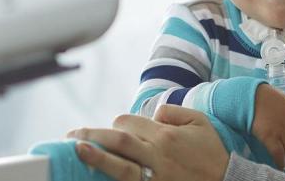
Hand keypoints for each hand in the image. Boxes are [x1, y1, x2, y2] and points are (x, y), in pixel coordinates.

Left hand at [68, 105, 230, 180]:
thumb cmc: (212, 152)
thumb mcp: (200, 122)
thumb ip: (174, 112)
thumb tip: (153, 113)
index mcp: (166, 135)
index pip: (129, 123)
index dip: (116, 124)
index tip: (113, 129)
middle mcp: (158, 155)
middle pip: (118, 142)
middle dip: (92, 136)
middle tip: (72, 135)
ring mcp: (155, 177)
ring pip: (119, 166)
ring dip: (95, 157)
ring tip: (76, 150)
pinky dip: (112, 180)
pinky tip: (97, 176)